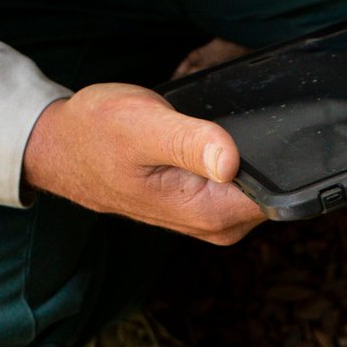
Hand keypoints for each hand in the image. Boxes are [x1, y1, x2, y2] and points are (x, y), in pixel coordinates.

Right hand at [22, 83, 264, 244]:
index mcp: (210, 213)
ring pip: (259, 184)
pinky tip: (211, 138)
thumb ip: (190, 142)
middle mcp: (218, 224)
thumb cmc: (97, 133)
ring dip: (247, 153)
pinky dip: (234, 157)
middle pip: (275, 189)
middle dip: (265, 152)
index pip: (279, 194)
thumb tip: (231, 161)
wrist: (63, 146)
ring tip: (210, 127)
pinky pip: (242, 182)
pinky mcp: (209, 204)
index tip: (274, 131)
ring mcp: (214, 217)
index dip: (283, 160)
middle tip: (229, 121)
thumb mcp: (143, 126)